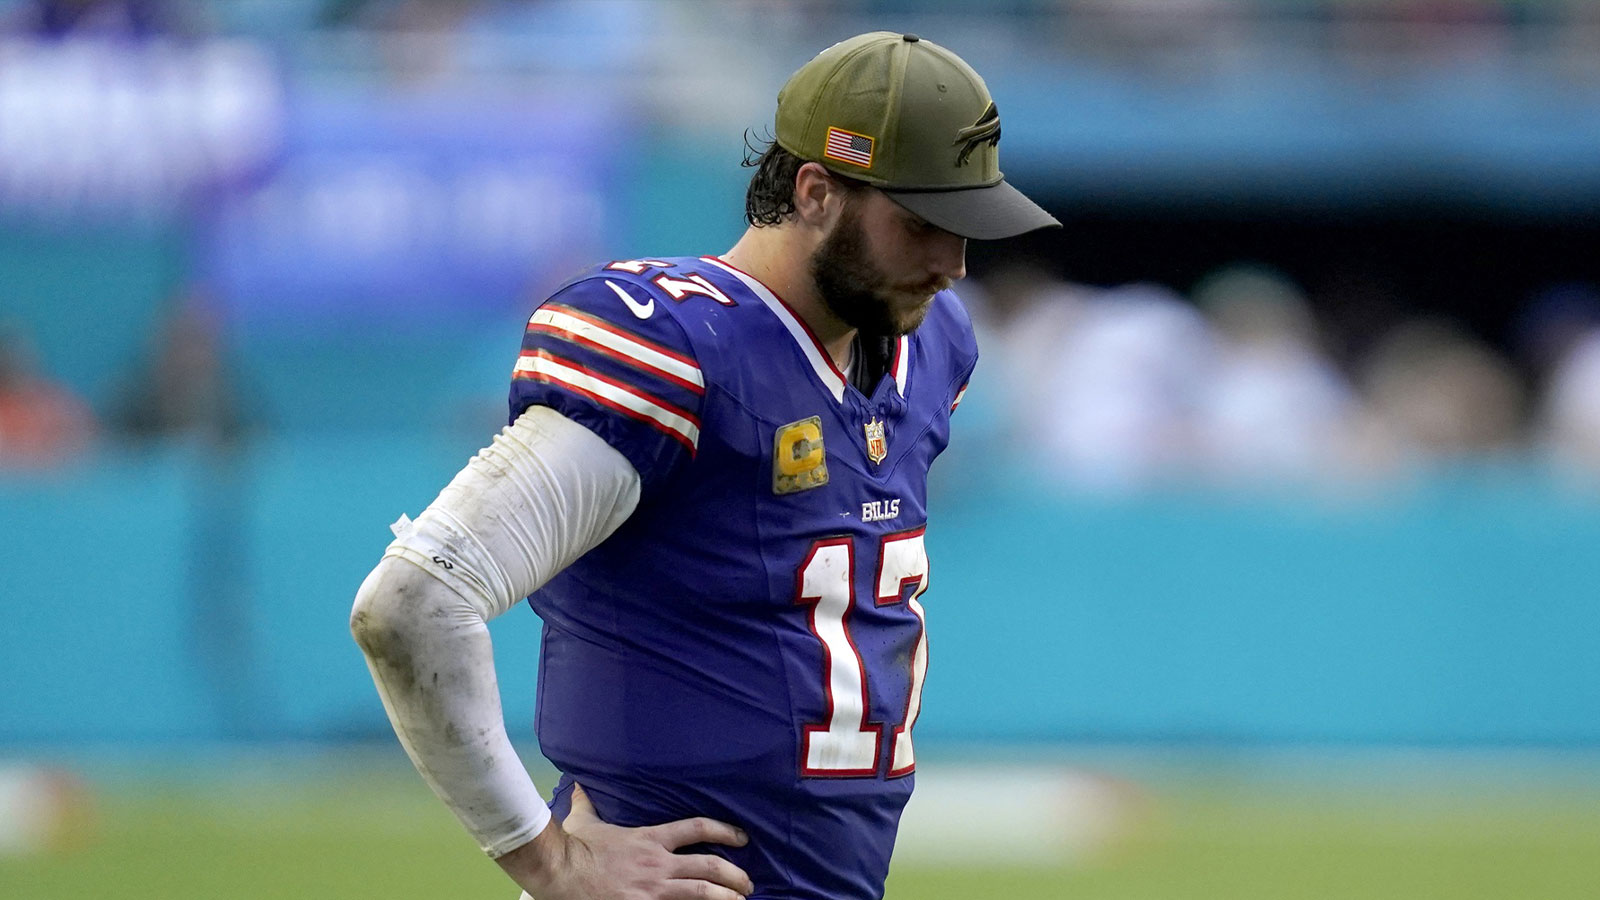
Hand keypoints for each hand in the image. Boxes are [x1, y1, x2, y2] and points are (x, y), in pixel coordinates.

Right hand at [496, 783, 754, 899]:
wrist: (559, 872)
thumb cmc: (573, 848)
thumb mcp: (584, 820)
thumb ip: (587, 803)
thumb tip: (578, 784)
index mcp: (650, 839)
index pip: (697, 828)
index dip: (725, 830)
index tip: (742, 837)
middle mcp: (658, 864)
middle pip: (710, 866)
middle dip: (735, 875)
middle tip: (747, 883)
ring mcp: (653, 889)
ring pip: (703, 893)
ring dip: (727, 898)